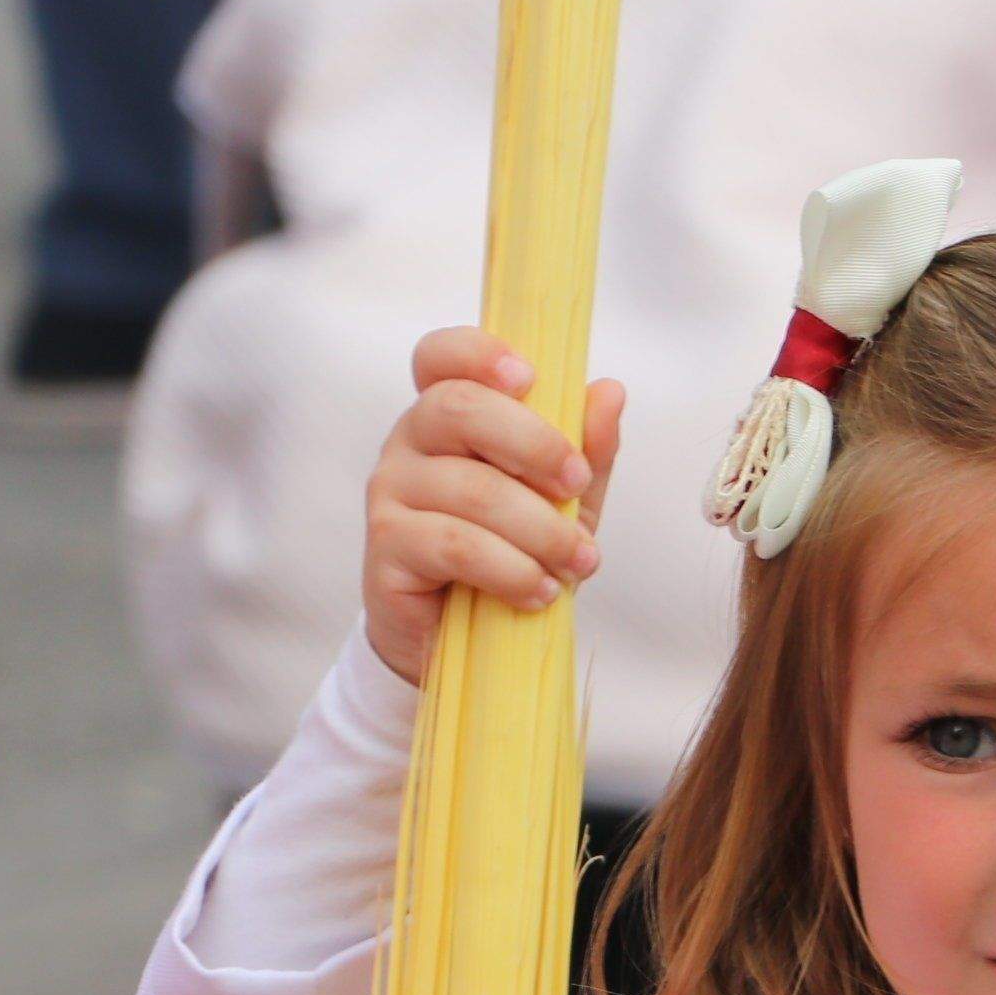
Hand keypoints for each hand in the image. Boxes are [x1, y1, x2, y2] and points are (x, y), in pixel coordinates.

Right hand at [364, 327, 623, 688]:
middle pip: (460, 409)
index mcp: (446, 412)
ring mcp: (390, 492)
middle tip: (578, 485)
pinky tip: (539, 592)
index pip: (440, 356)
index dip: (480, 353)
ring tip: (577, 564)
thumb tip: (610, 391)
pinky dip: (510, 570)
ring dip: (539, 529)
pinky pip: (455, 546)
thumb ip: (586, 448)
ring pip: (470, 489)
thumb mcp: (560, 500)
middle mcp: (408, 440)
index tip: (531, 378)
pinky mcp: (385, 548)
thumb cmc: (510, 552)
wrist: (463, 641)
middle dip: (534, 444)